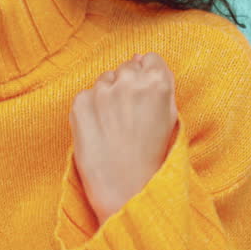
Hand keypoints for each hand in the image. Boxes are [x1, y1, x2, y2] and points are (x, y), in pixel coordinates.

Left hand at [69, 52, 179, 224]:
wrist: (126, 191)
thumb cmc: (153, 159)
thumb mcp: (171, 119)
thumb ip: (159, 85)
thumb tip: (140, 58)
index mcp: (157, 82)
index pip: (150, 58)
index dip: (148, 77)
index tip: (145, 95)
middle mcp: (128, 81)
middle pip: (126, 68)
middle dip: (127, 86)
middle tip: (129, 116)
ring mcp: (101, 91)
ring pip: (105, 80)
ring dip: (108, 96)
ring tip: (114, 127)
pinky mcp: (79, 103)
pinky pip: (86, 96)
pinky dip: (91, 109)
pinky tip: (100, 131)